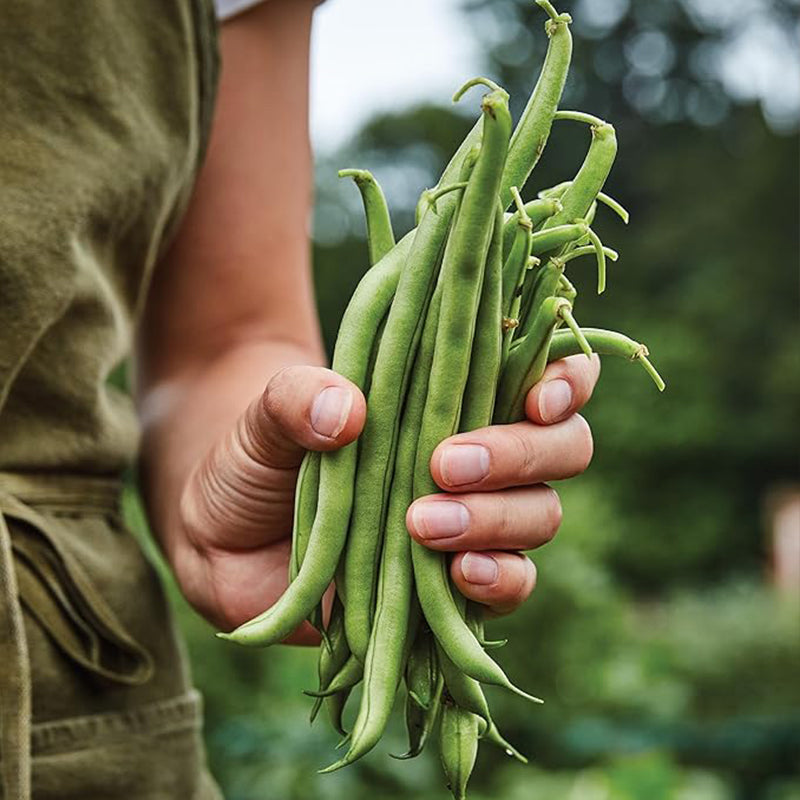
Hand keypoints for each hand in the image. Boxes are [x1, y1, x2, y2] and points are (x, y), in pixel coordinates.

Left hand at [174, 355, 597, 641]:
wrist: (229, 534)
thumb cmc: (263, 455)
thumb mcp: (267, 415)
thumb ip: (296, 399)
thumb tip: (346, 414)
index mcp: (452, 396)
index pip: (545, 375)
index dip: (566, 382)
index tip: (538, 399)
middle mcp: (480, 455)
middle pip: (562, 448)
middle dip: (521, 454)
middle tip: (444, 465)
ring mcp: (473, 520)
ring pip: (540, 515)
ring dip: (496, 519)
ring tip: (422, 523)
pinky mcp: (454, 582)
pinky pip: (511, 585)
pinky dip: (499, 581)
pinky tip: (458, 574)